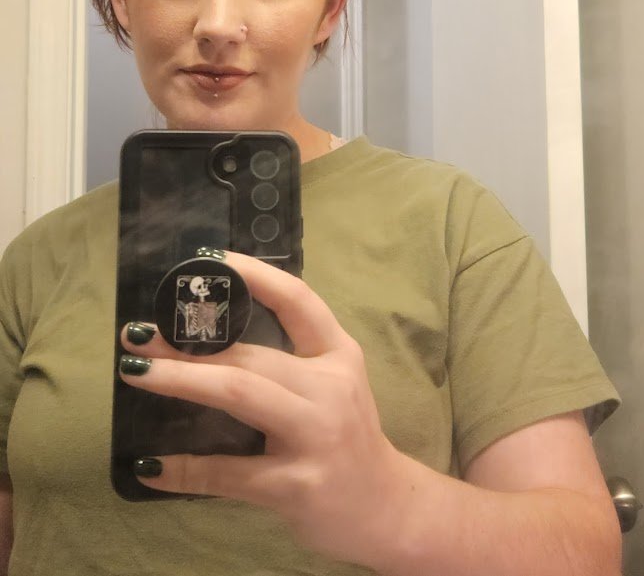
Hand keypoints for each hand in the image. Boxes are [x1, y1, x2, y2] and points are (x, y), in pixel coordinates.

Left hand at [120, 251, 412, 564]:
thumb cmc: (347, 435)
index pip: (297, 299)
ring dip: (180, 380)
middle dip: (188, 343)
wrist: (386, 506)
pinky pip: (228, 473)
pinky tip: (149, 465)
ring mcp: (315, 436)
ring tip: (135, 371)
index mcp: (338, 354)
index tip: (208, 259)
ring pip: (239, 394)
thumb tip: (210, 333)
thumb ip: (291, 357)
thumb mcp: (333, 383)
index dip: (253, 274)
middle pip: (251, 354)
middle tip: (138, 334)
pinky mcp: (296, 485)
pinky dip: (184, 469)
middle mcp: (329, 387)